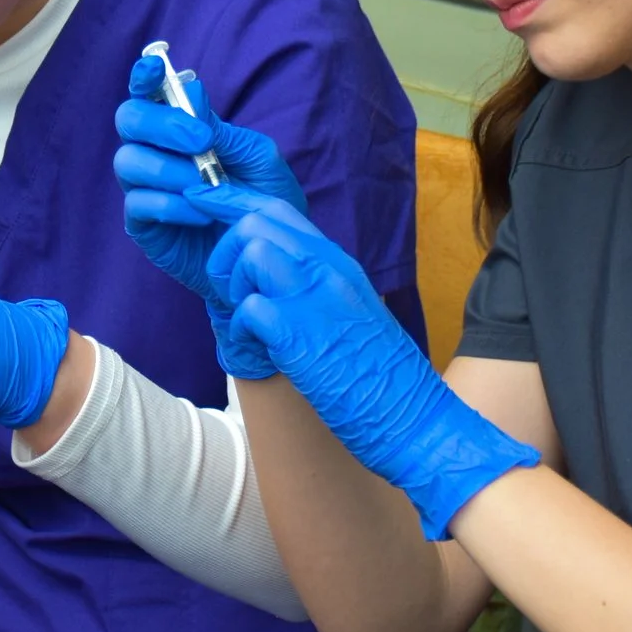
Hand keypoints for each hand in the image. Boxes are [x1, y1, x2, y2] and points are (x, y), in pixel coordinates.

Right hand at [112, 53, 305, 374]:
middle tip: (200, 142)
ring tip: (206, 186)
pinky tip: (202, 213)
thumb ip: (225, 131)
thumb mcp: (259, 160)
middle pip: (128, 119)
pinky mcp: (143, 224)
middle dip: (160, 123)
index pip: (150, 92)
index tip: (155, 66)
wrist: (267, 258)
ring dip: (169, 169)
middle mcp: (155, 151)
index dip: (145, 75)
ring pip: (127, 161)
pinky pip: (138, 203)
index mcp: (180, 127)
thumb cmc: (263, 202)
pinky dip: (172, 204)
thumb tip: (193, 95)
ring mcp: (145, 187)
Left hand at [194, 184, 537, 539]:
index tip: (214, 224)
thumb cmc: (384, 378)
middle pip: (257, 222)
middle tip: (232, 289)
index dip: (236, 210)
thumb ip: (321, 288)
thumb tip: (277, 279)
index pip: (278, 211)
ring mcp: (317, 300)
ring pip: (252, 252)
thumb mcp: (355, 313)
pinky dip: (238, 328)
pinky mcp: (301, 337)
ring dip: (233, 284)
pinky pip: (248, 308)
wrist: (417, 420)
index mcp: (340, 265)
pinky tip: (253, 347)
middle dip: (227, 250)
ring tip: (245, 317)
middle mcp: (330, 271)